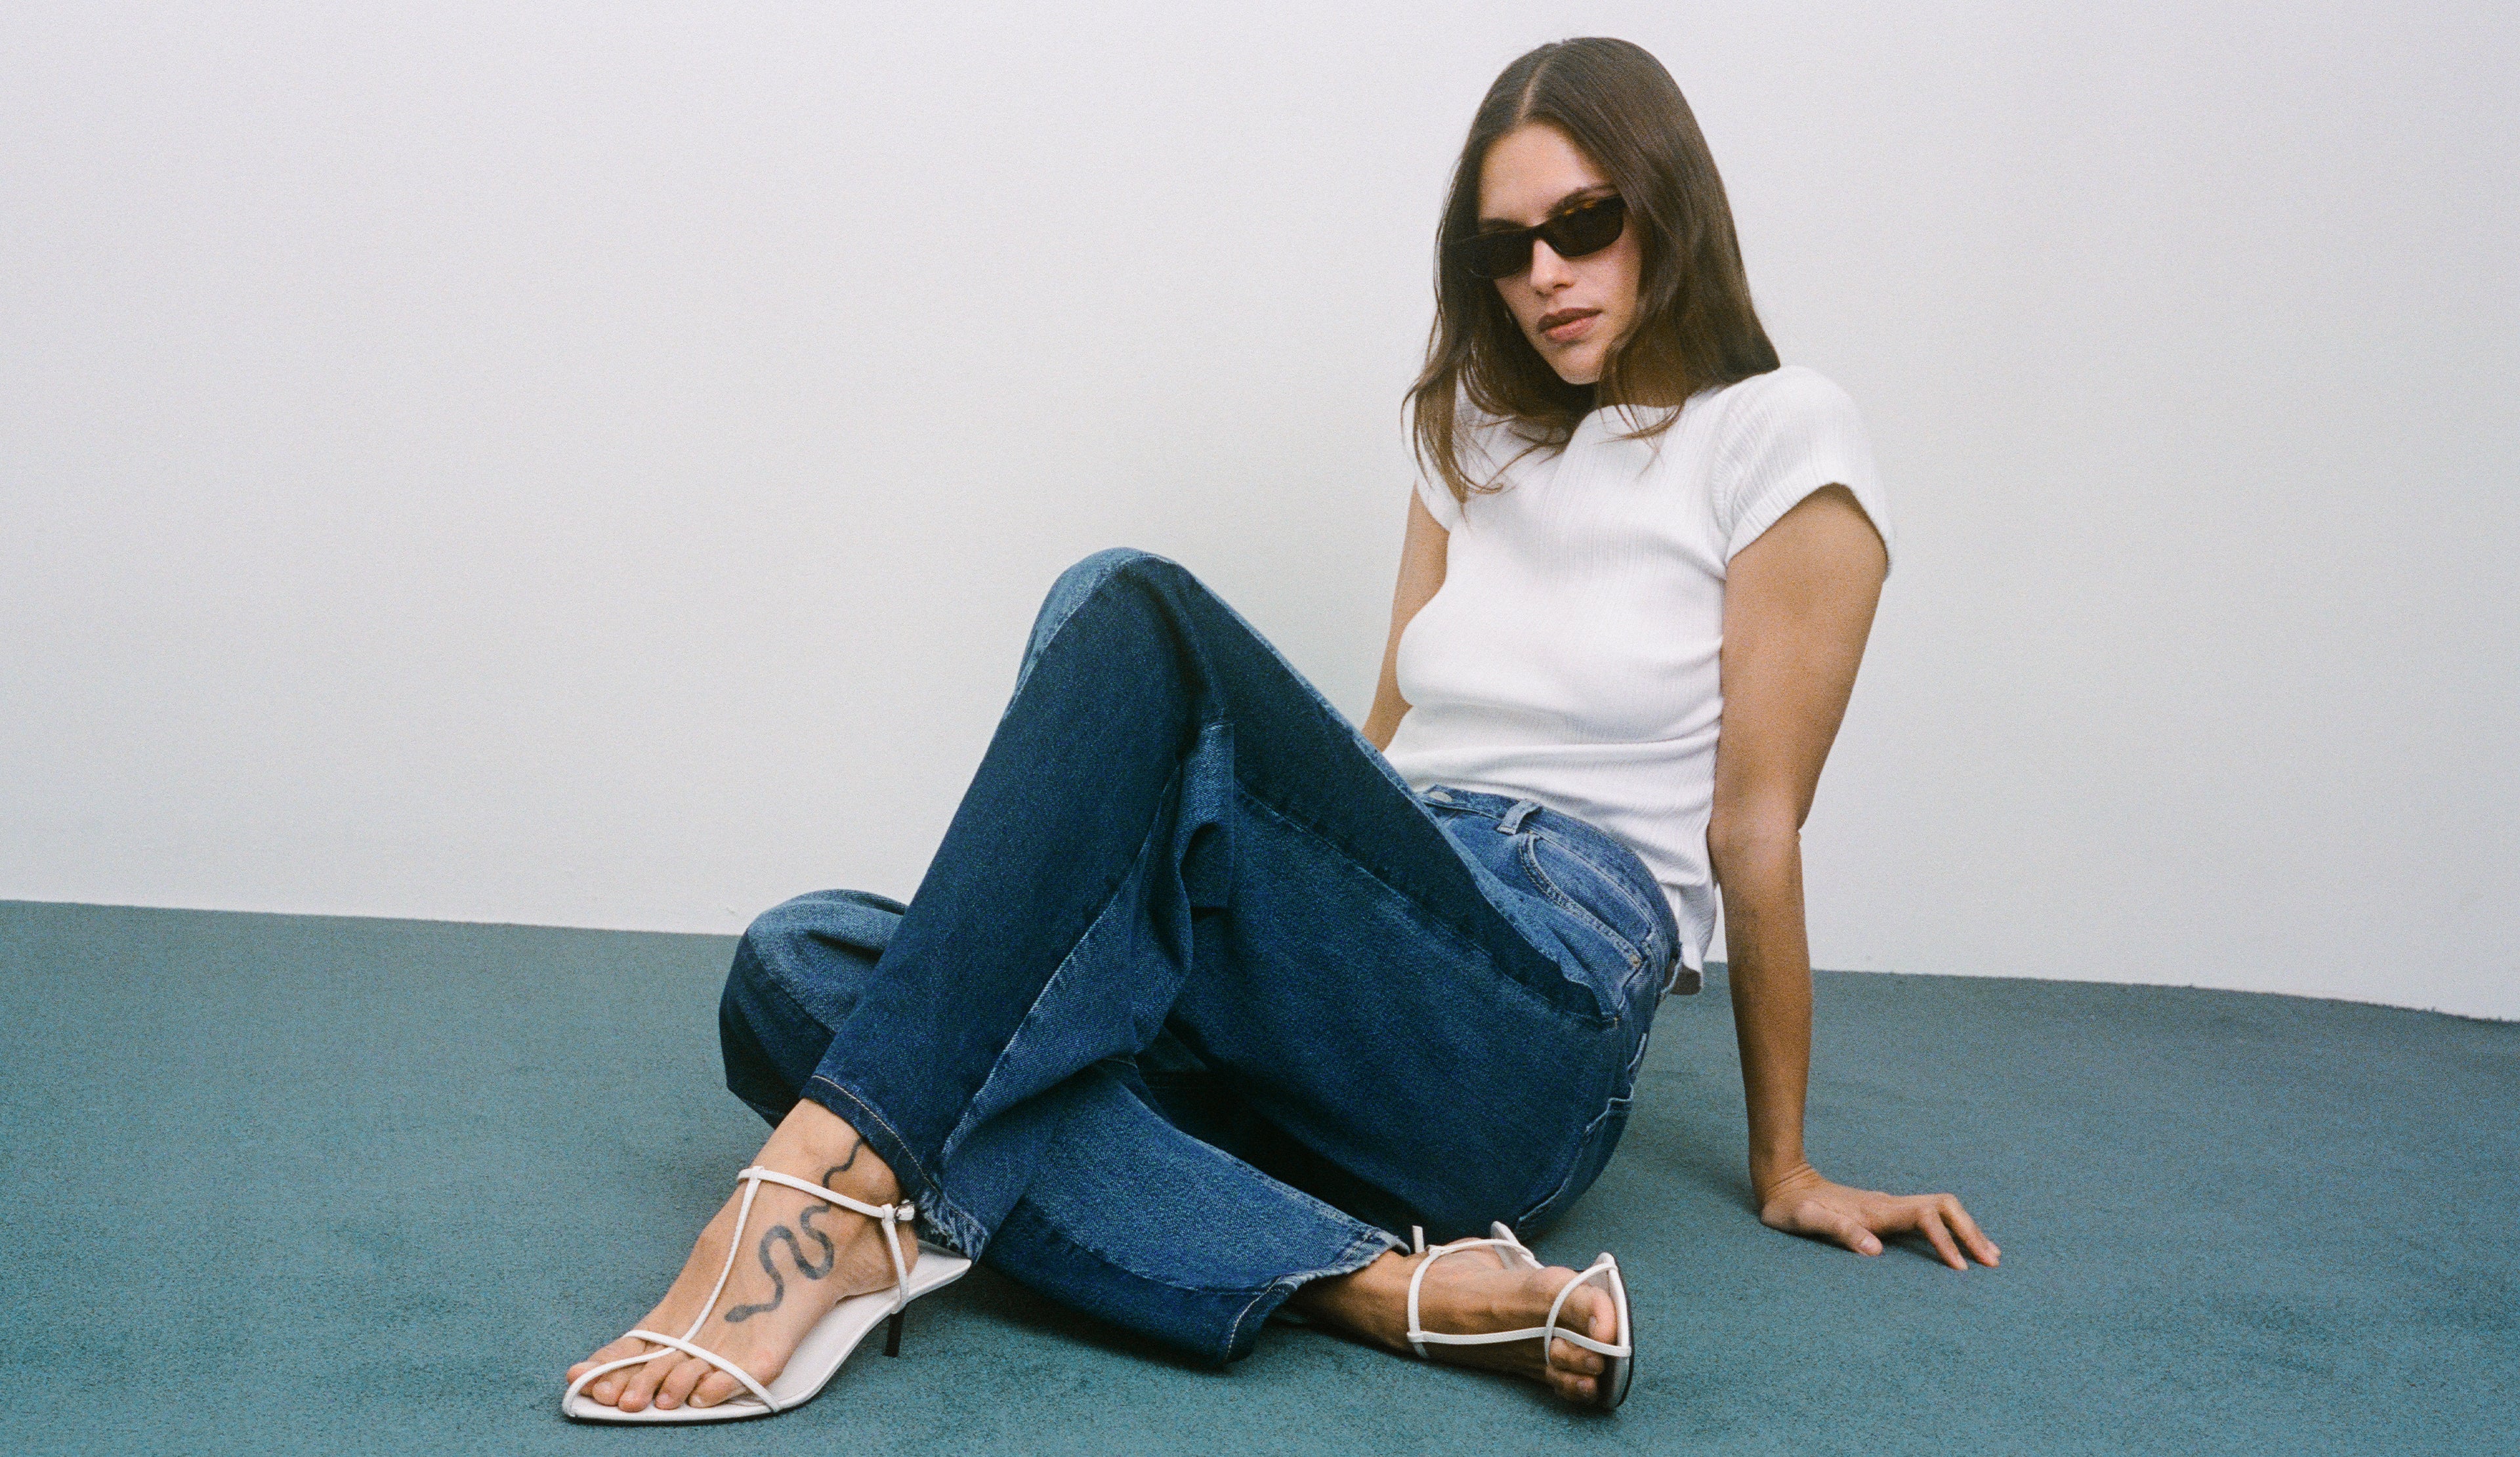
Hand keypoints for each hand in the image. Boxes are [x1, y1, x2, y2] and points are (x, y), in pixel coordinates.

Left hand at [1757, 1162, 1998, 1270]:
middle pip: (1944, 1208)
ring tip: (1990, 1256)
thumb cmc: (1791, 1208)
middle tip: (1992, 1262)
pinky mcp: (1889, 1213)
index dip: (1944, 1241)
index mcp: (1875, 1210)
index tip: (1959, 1268)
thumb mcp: (1805, 1220)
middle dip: (1970, 1232)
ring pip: (1942, 1211)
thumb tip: (1876, 1249)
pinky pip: (1931, 1218)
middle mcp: (1889, 1205)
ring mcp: (1890, 1207)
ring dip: (1967, 1230)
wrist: (1785, 1184)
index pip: (1924, 1218)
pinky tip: (1962, 1247)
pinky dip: (1953, 1231)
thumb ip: (1838, 1231)